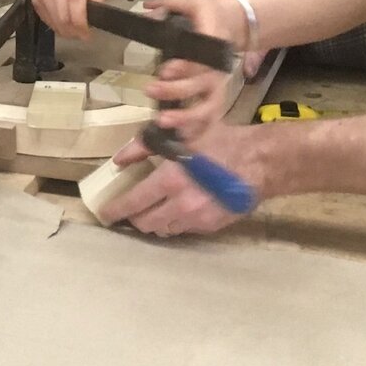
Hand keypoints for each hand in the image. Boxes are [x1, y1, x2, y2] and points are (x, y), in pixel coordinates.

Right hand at [30, 0, 103, 38]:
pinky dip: (53, 24)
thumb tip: (93, 20)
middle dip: (72, 30)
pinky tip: (61, 24)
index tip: (86, 34)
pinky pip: (43, 15)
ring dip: (63, 30)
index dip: (80, 21)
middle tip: (80, 36)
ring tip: (72, 32)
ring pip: (51, 16)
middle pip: (62, 12)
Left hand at [99, 125, 261, 236]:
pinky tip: (179, 210)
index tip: (106, 214)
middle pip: (145, 223)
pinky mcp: (211, 227)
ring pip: (164, 229)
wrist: (259, 162)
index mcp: (170, 180)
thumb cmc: (220, 142)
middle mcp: (181, 205)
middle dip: (134, 218)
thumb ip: (146, 146)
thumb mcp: (182, 136)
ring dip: (155, 222)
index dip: (115, 211)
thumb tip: (119, 159)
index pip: (133, 203)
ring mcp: (197, 219)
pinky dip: (176, 222)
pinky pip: (184, 230)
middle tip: (131, 209)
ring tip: (154, 210)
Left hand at [144, 0, 262, 138]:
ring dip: (186, 118)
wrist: (237, 24)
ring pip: (208, 108)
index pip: (200, 59)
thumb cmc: (210, 13)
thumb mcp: (193, 2)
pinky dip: (196, 133)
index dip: (184, 67)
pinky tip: (179, 143)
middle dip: (176, 91)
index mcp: (213, 44)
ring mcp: (219, 86)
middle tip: (151, 90)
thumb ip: (171, 3)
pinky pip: (209, 119)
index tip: (164, 71)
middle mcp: (217, 69)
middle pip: (200, 85)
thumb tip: (147, 5)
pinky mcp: (217, 98)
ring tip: (163, 122)